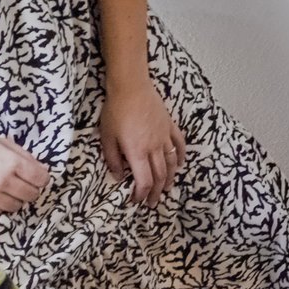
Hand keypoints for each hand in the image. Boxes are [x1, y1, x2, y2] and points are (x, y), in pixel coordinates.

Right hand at [0, 127, 50, 213]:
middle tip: (19, 183)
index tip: (36, 177)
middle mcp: (2, 179)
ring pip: (16, 206)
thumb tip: (42, 171)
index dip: (40, 178)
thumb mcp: (0, 142)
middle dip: (28, 189)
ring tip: (3, 190)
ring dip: (14, 199)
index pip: (41, 178)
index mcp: (10, 161)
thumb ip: (23, 155)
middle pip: (31, 194)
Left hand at [100, 78, 184, 206]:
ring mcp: (164, 136)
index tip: (136, 200)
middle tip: (152, 202)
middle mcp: (154, 147)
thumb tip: (118, 176)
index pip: (144, 181)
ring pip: (172, 163)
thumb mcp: (107, 137)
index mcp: (138, 152)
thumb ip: (113, 159)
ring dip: (170, 179)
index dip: (141, 194)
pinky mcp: (169, 126)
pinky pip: (179, 144)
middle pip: (160, 176)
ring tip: (166, 189)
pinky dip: (181, 156)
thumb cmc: (115, 111)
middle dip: (156, 192)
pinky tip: (180, 164)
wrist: (131, 86)